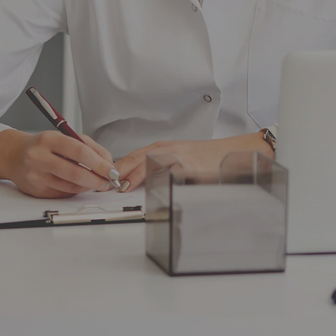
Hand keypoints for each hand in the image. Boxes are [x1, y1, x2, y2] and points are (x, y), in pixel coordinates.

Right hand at [0, 129, 119, 197]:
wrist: (14, 156)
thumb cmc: (44, 146)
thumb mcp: (63, 137)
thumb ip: (88, 146)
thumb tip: (108, 163)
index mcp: (48, 139)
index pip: (79, 151)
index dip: (99, 163)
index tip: (112, 170)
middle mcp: (39, 157)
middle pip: (74, 172)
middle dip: (96, 179)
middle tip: (108, 181)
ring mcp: (36, 176)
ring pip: (70, 186)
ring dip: (88, 186)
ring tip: (97, 183)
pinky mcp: (36, 191)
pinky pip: (63, 194)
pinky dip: (75, 191)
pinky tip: (79, 185)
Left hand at [113, 133, 270, 189]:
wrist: (230, 152)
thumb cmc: (206, 158)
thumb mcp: (178, 158)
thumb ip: (159, 166)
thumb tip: (136, 182)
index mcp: (162, 148)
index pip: (132, 156)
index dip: (118, 168)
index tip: (105, 179)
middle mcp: (167, 150)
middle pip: (137, 158)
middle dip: (121, 171)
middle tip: (108, 185)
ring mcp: (179, 157)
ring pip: (151, 163)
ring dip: (136, 175)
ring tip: (124, 187)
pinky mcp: (191, 167)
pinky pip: (172, 172)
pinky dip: (160, 179)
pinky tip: (152, 186)